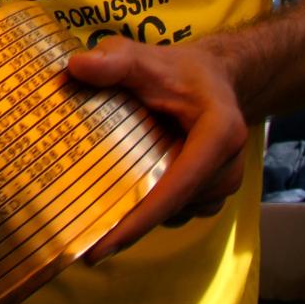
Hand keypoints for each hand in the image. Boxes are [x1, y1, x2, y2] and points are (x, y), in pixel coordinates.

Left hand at [66, 37, 247, 263]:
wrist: (211, 78)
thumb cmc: (175, 69)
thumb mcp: (142, 57)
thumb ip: (113, 60)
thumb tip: (76, 65)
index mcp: (219, 133)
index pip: (178, 184)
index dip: (141, 218)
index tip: (103, 246)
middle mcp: (228, 166)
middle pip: (174, 206)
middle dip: (129, 224)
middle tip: (82, 245)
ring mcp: (222, 184)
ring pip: (174, 212)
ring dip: (139, 215)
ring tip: (95, 218)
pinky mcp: (211, 193)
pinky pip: (176, 211)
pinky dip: (150, 210)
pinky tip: (120, 200)